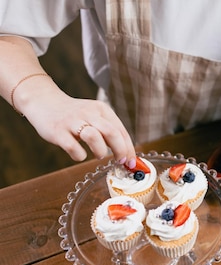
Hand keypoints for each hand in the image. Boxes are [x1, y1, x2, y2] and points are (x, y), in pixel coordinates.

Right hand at [21, 87, 135, 166]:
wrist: (44, 102)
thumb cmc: (74, 115)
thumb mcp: (95, 116)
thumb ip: (109, 131)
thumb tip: (126, 154)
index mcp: (102, 110)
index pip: (121, 131)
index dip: (129, 148)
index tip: (132, 162)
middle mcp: (89, 113)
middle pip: (112, 133)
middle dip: (120, 150)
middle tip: (120, 161)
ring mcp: (73, 122)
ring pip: (94, 137)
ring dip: (101, 151)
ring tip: (99, 155)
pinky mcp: (58, 131)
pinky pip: (73, 147)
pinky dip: (79, 155)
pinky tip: (79, 154)